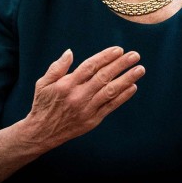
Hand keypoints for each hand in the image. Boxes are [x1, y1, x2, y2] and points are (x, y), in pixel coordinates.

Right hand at [22, 47, 144, 151]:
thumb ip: (57, 67)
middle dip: (121, 65)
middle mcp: (78, 96)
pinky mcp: (93, 120)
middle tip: (135, 55)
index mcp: (66, 85)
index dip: (105, 57)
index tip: (119, 50)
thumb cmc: (44, 104)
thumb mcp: (43, 84)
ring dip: (127, 79)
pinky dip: (123, 97)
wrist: (42, 133)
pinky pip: (111, 106)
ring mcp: (87, 108)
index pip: (90, 67)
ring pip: (110, 91)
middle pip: (103, 77)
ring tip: (140, 69)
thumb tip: (69, 52)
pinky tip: (133, 86)